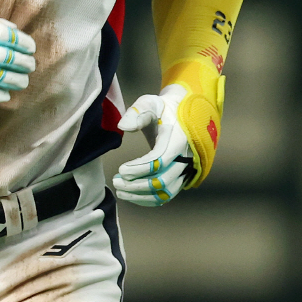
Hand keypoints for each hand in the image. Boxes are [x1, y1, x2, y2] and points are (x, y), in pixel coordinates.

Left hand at [112, 85, 195, 206]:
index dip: (139, 168)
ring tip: (120, 191)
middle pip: (162, 181)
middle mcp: (186, 158)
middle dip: (137, 185)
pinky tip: (132, 196)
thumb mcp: (150, 103)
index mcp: (178, 139)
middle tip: (115, 182)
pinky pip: (167, 194)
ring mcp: (185, 170)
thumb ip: (136, 112)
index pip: (159, 161)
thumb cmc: (163, 108)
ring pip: (166, 193)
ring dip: (142, 196)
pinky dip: (150, 199)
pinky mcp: (181, 177)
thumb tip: (122, 127)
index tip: (121, 169)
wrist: (183, 113)